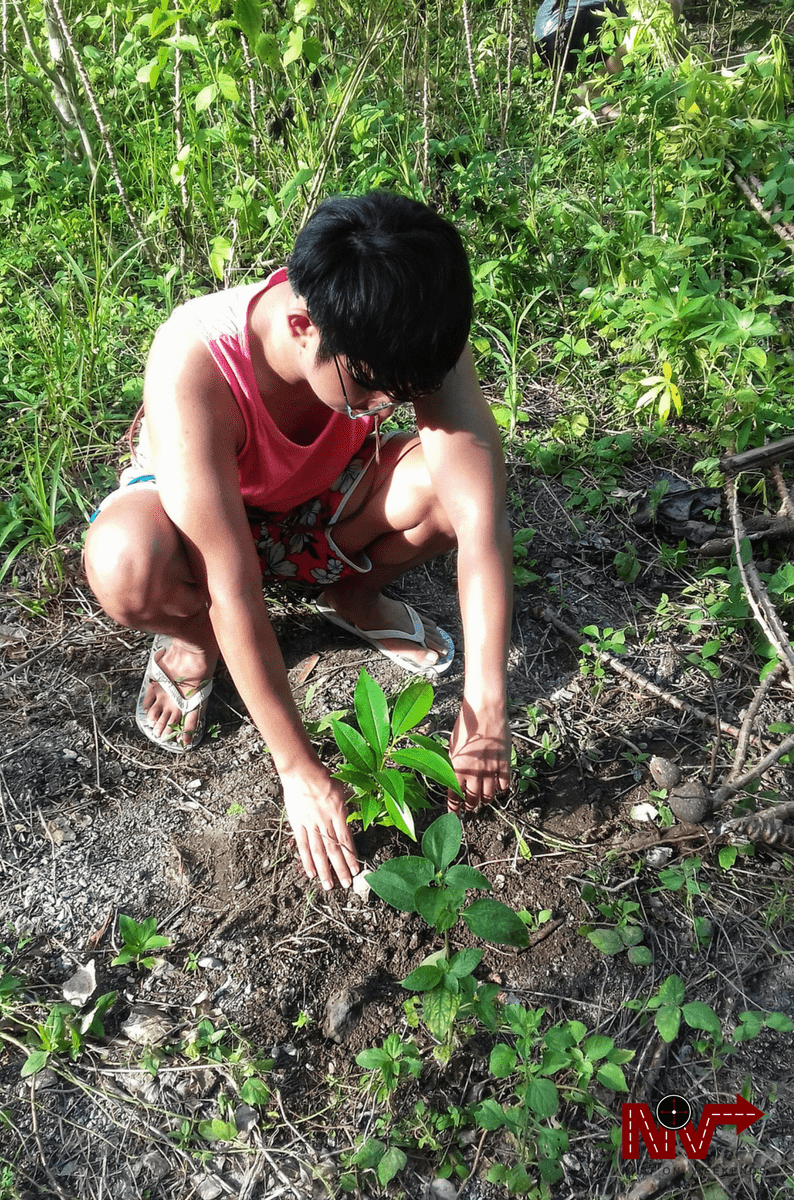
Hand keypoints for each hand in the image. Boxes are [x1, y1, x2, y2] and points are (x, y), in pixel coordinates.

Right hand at [281, 768, 359, 889]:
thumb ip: (348, 806)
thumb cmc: (323, 777)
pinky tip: (311, 872)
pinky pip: (303, 845)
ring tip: (328, 885)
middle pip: (333, 850)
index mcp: (338, 812)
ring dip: (324, 870)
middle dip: (340, 869)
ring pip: (318, 851)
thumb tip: (355, 818)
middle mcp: (325, 821)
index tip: (356, 870)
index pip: (346, 840)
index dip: (351, 857)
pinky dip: (306, 860)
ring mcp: (310, 824)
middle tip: (345, 884)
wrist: (301, 770)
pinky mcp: (297, 824)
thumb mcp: (343, 789)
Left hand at [447, 699, 510, 811]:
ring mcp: (490, 769)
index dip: (454, 808)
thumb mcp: (453, 745)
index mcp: (457, 768)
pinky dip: (501, 789)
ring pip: (489, 795)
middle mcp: (474, 772)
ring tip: (484, 798)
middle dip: (470, 805)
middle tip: (470, 805)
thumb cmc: (466, 725)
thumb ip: (453, 764)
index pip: (454, 796)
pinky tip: (498, 787)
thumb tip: (452, 778)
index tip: (454, 813)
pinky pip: (504, 785)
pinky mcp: (504, 764)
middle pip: (472, 799)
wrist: (485, 711)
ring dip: (485, 799)